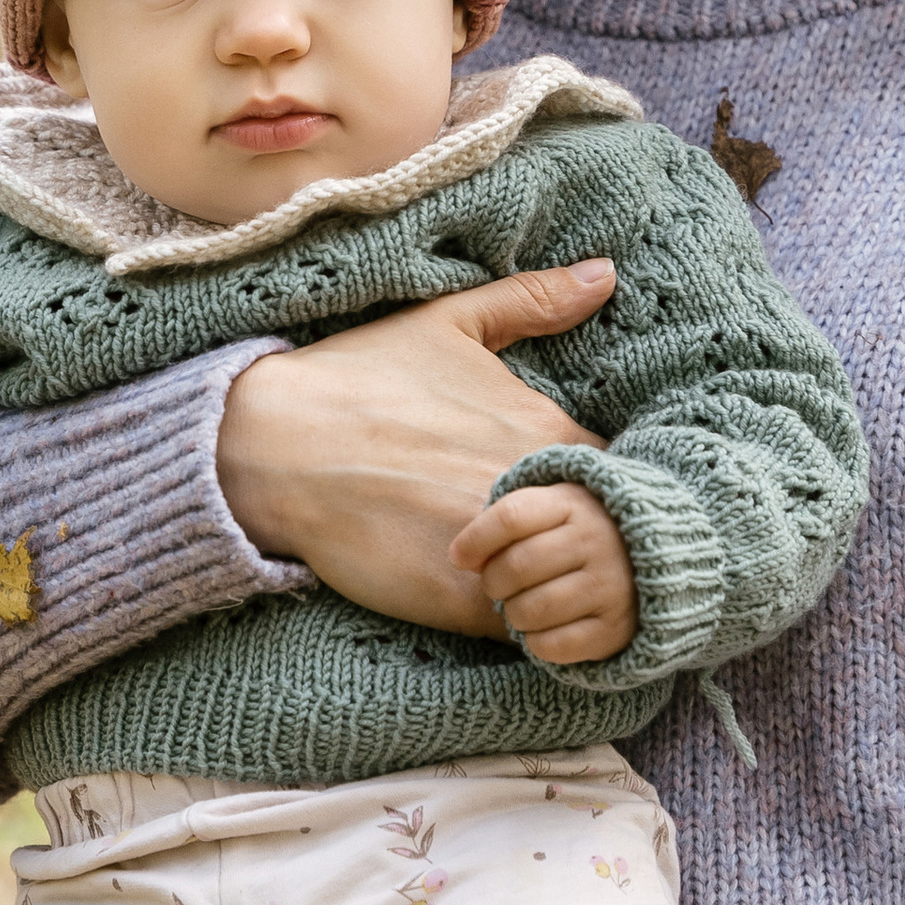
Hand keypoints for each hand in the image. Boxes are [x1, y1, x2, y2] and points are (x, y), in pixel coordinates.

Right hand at [216, 262, 616, 637]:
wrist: (273, 444)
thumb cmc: (358, 379)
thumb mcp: (448, 323)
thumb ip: (532, 302)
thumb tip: (605, 273)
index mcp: (547, 428)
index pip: (631, 475)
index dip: (621, 493)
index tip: (593, 499)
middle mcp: (537, 491)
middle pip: (612, 539)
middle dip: (600, 547)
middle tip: (566, 548)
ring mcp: (504, 549)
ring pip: (576, 591)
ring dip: (568, 593)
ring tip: (538, 584)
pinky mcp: (463, 600)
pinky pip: (528, 631)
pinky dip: (528, 629)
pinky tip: (506, 612)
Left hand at [449, 482, 635, 662]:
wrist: (659, 558)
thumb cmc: (581, 534)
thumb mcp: (551, 509)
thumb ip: (505, 524)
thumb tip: (461, 558)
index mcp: (574, 504)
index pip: (510, 517)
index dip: (474, 540)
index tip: (461, 557)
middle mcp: (597, 541)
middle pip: (515, 566)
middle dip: (493, 583)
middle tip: (500, 586)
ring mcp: (610, 586)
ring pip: (530, 609)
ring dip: (513, 614)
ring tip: (523, 607)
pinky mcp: (616, 629)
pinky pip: (554, 646)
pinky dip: (535, 642)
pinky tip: (543, 628)